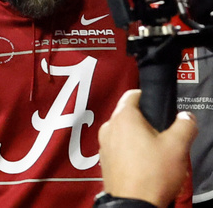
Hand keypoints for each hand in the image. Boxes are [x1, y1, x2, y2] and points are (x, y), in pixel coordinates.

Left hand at [99, 89, 195, 206]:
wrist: (134, 203)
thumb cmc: (152, 173)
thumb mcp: (178, 146)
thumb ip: (185, 125)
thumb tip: (186, 117)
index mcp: (123, 117)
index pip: (133, 94)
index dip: (148, 97)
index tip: (160, 107)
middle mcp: (108, 127)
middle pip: (129, 115)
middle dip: (148, 123)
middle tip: (165, 135)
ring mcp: (104, 145)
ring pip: (124, 133)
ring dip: (140, 139)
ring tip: (157, 154)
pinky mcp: (105, 161)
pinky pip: (119, 149)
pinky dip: (131, 152)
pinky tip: (146, 165)